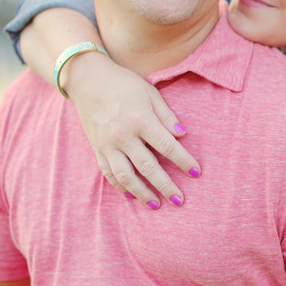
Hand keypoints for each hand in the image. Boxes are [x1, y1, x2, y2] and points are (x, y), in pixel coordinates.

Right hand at [66, 52, 199, 208]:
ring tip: (157, 205)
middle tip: (180, 200)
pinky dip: (120, 187)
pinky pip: (109, 173)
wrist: (87, 80)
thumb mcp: (150, 93)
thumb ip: (167, 115)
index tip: (197, 173)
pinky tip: (132, 196)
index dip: (184, 161)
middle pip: (149, 167)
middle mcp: (123, 136)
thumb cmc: (124, 84)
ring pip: (126, 177)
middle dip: (166, 186)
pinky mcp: (97, 149)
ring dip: (143, 193)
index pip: (168, 147)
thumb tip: (182, 134)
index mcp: (141, 120)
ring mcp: (108, 145)